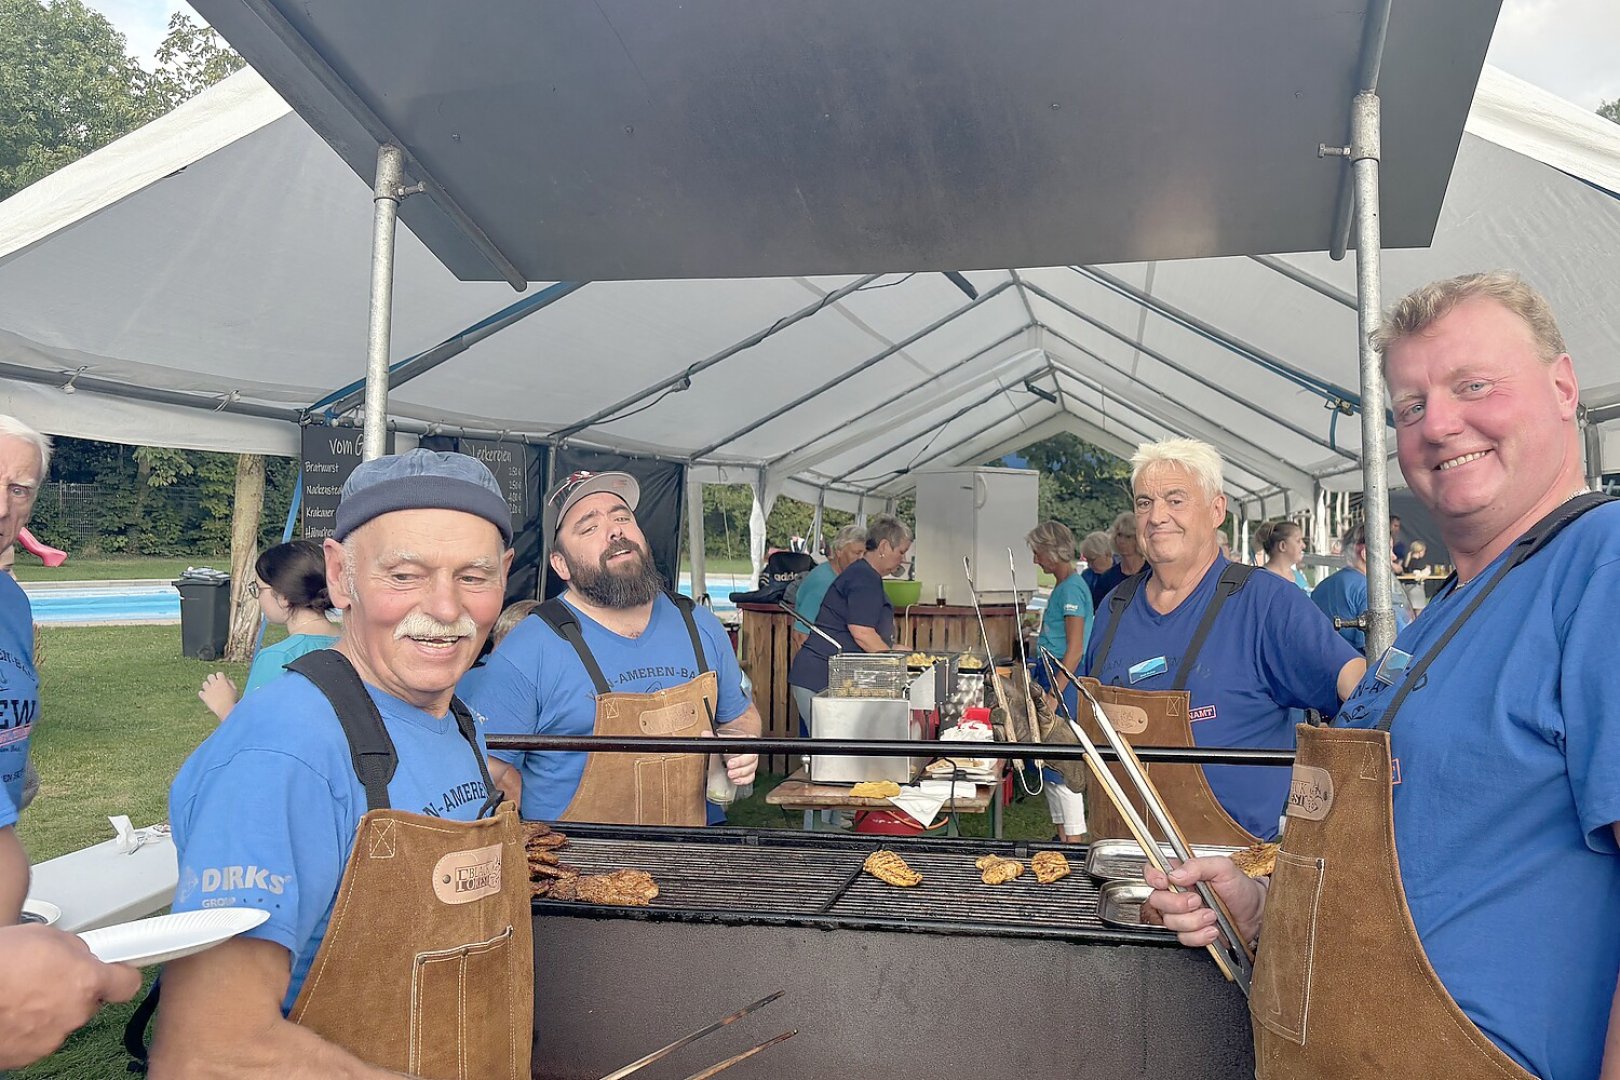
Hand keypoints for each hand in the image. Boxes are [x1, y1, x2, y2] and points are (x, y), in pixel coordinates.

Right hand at [0, 924, 141, 1068]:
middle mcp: (75, 1012)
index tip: (118, 971)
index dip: (121, 975)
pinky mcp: (29, 1054)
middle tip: (49, 976)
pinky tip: (12, 1010)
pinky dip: (29, 1026)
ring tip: (22, 992)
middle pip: (91, 1001)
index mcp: (86, 981)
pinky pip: (40, 1036)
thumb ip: (74, 948)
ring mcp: (52, 1036)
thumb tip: (82, 953)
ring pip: (64, 1019)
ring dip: (50, 1008)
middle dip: (76, 989)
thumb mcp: (44, 935)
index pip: (128, 983)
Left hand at [198, 672, 237, 721]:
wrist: (225, 709)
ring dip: (207, 686)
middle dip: (212, 679)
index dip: (221, 677)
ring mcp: (208, 690)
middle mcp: (214, 683)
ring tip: (212, 692)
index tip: (222, 681)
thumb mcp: (235, 691)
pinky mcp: (204, 696)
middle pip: (210, 676)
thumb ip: (231, 683)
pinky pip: (200, 693)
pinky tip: (207, 698)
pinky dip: (203, 694)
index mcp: (222, 681)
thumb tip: (226, 680)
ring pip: (204, 683)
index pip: (219, 673)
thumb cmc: (232, 700)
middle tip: (215, 685)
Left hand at [719, 731, 758, 785]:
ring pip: (751, 768)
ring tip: (730, 775)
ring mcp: (751, 762)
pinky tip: (735, 780)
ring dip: (741, 774)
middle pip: (751, 758)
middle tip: (729, 768)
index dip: (739, 756)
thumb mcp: (722, 739)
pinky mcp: (750, 771)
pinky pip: (751, 777)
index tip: (729, 762)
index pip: (746, 747)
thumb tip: (705, 734)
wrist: (735, 747)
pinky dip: (744, 780)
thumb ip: (714, 737)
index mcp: (745, 741)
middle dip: (740, 765)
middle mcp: (751, 751)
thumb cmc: (730, 743)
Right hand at [1142, 856, 1266, 948]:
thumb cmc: (1241, 888)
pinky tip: (1213, 929)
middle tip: (1197, 900)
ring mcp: (1183, 915)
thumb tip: (1176, 874)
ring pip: (1170, 922)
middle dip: (1177, 903)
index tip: (1164, 882)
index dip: (1153, 878)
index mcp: (1181, 874)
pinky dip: (1200, 935)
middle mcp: (1178, 894)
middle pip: (1157, 900)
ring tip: (1212, 915)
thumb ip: (1198, 865)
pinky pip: (1184, 938)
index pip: (1152, 872)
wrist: (1256, 914)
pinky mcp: (1191, 933)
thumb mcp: (1223, 868)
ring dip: (1193, 921)